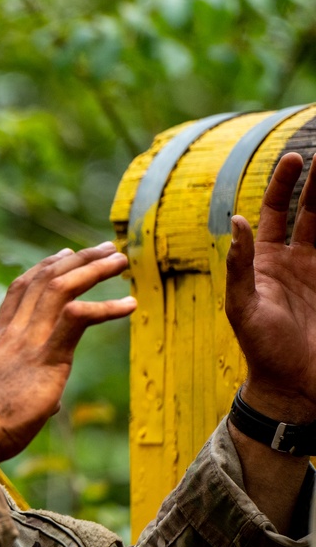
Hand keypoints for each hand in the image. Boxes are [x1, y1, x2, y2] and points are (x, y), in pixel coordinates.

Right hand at [0, 244, 134, 467]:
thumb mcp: (4, 400)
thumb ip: (29, 390)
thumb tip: (50, 402)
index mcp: (0, 339)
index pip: (20, 289)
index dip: (44, 267)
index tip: (65, 253)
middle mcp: (13, 332)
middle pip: (44, 279)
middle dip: (77, 259)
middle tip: (105, 247)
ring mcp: (29, 342)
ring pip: (61, 288)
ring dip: (94, 270)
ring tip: (120, 261)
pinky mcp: (47, 358)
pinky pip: (78, 319)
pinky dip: (106, 307)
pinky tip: (129, 304)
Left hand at [226, 151, 315, 423]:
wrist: (291, 387)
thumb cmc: (260, 349)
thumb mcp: (242, 307)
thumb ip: (239, 265)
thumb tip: (238, 219)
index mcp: (267, 261)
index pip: (277, 212)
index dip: (284, 185)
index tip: (296, 159)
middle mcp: (296, 262)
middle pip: (312, 212)